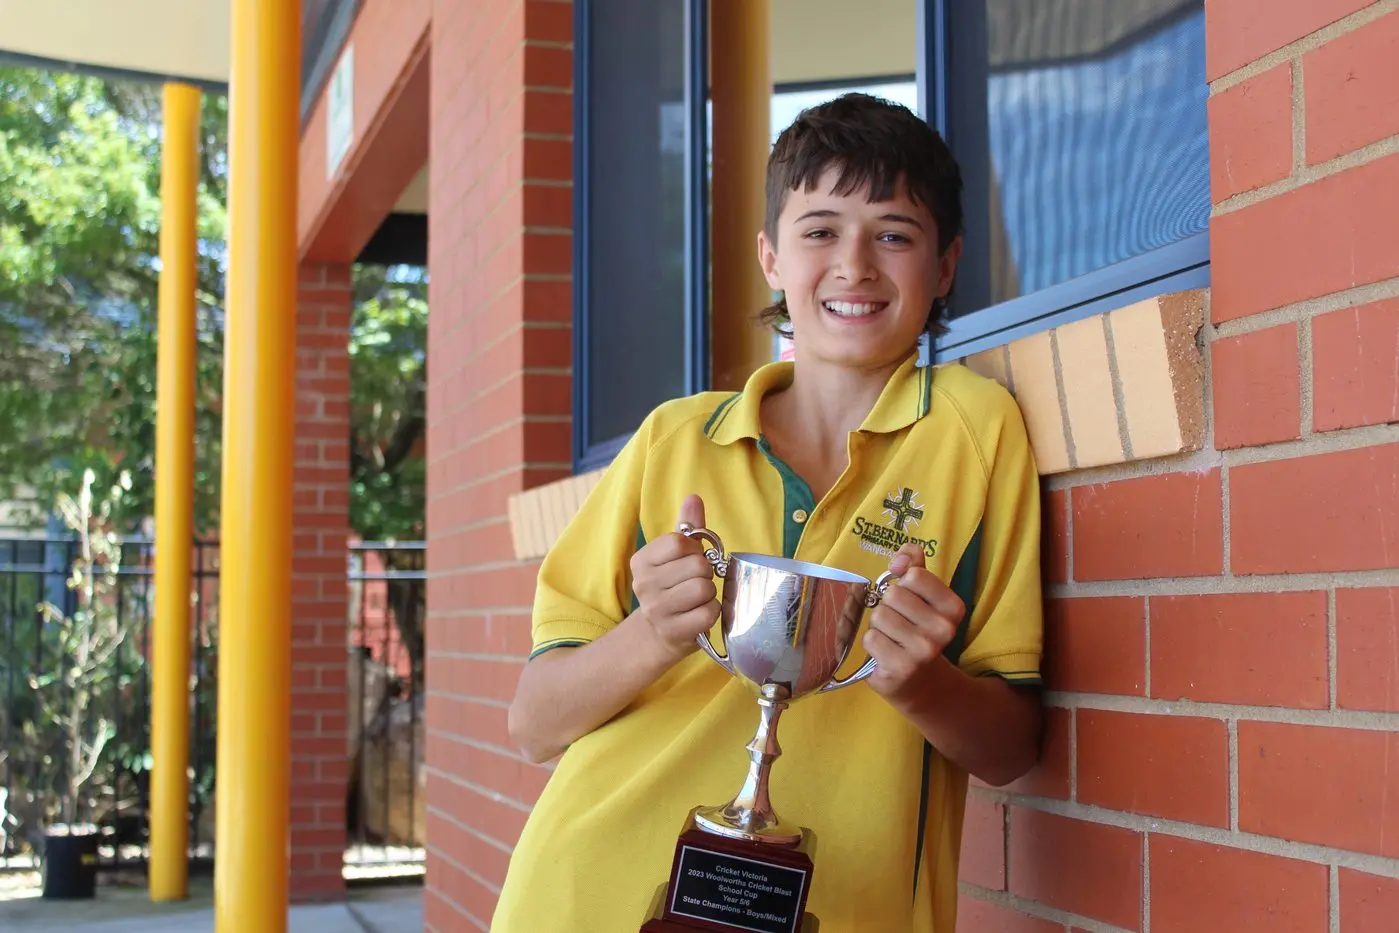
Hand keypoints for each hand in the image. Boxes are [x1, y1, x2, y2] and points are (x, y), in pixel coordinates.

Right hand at [629, 494, 720, 663]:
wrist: (661, 633)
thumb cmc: (675, 586)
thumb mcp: (677, 555)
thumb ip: (687, 526)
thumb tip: (694, 498)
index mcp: (642, 561)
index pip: (679, 542)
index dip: (695, 550)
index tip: (691, 560)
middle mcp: (643, 585)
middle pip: (696, 565)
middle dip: (706, 573)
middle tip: (696, 582)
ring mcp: (656, 611)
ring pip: (704, 588)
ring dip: (710, 593)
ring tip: (698, 599)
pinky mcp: (674, 632)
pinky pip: (709, 613)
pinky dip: (712, 612)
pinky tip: (700, 615)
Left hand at [864, 542, 965, 702]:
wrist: (920, 681)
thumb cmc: (915, 629)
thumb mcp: (921, 594)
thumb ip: (913, 564)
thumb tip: (900, 559)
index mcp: (953, 607)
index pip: (914, 575)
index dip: (903, 584)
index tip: (909, 600)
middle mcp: (944, 629)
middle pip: (893, 595)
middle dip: (888, 606)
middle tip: (898, 623)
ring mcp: (924, 650)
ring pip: (879, 616)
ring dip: (878, 626)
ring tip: (891, 638)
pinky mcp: (902, 667)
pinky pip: (871, 638)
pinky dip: (872, 644)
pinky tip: (885, 653)